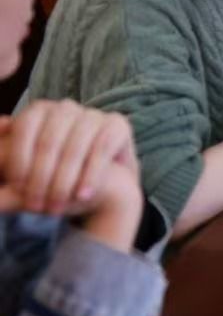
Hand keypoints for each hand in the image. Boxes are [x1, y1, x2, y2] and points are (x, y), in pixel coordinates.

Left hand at [0, 101, 137, 216]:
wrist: (101, 185)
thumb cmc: (55, 179)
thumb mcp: (24, 176)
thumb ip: (4, 174)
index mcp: (39, 111)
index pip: (25, 129)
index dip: (19, 160)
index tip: (16, 187)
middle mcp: (66, 108)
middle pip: (49, 142)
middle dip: (40, 179)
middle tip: (36, 207)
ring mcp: (93, 114)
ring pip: (74, 148)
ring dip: (64, 182)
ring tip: (58, 207)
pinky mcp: (117, 124)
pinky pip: (101, 149)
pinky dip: (90, 175)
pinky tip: (82, 195)